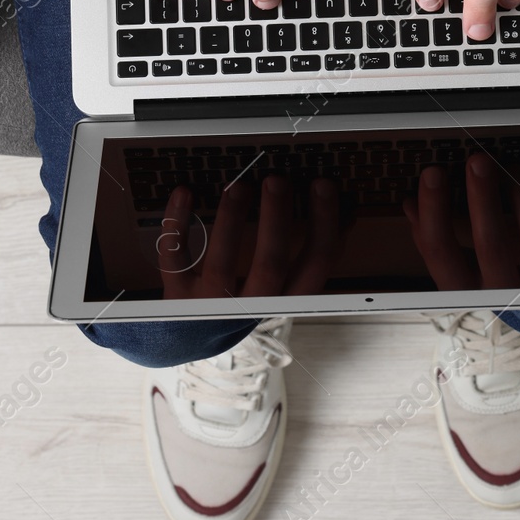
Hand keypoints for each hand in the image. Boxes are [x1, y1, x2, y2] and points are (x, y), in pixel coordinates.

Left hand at [156, 175, 344, 298]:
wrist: (191, 339)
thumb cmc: (244, 301)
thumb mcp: (283, 285)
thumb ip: (309, 252)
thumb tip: (346, 212)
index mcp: (284, 299)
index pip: (315, 266)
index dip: (324, 225)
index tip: (322, 186)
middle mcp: (250, 305)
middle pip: (270, 265)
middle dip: (276, 219)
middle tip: (277, 180)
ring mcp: (211, 304)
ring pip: (222, 263)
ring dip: (231, 220)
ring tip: (238, 185)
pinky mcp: (177, 297)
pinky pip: (173, 260)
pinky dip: (176, 224)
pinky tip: (185, 193)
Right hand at [402, 155, 519, 289]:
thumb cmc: (506, 294)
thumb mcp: (466, 277)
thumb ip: (437, 243)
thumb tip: (410, 206)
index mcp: (472, 295)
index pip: (443, 256)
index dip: (434, 213)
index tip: (432, 174)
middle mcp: (509, 299)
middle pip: (492, 246)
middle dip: (482, 198)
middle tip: (477, 161)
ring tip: (516, 168)